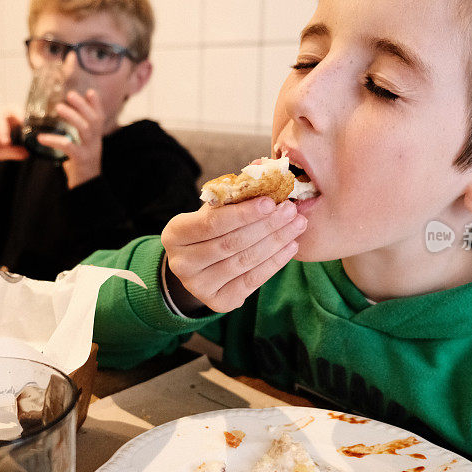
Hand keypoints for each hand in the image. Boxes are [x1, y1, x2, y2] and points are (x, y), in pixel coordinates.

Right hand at [0, 107, 26, 159]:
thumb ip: (12, 152)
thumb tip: (27, 154)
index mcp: (5, 121)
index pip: (18, 113)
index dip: (27, 118)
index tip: (34, 128)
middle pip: (11, 108)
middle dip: (19, 115)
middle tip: (24, 126)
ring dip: (2, 128)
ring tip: (4, 142)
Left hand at [37, 89, 105, 188]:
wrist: (86, 188)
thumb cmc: (81, 167)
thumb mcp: (82, 149)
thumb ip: (78, 137)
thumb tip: (66, 125)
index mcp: (96, 139)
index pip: (99, 118)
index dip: (97, 105)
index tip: (91, 92)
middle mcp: (95, 142)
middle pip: (93, 120)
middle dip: (83, 106)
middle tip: (70, 94)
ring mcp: (90, 151)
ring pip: (85, 129)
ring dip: (72, 116)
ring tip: (59, 107)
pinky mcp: (80, 160)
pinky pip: (68, 146)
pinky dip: (54, 140)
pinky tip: (41, 138)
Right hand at [160, 197, 306, 313]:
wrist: (201, 267)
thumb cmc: (211, 230)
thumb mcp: (215, 209)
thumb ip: (235, 192)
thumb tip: (261, 168)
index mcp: (175, 234)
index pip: (212, 223)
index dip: (243, 213)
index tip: (271, 202)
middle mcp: (181, 263)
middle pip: (231, 243)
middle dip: (266, 225)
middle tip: (291, 211)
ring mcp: (198, 286)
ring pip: (244, 261)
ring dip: (276, 242)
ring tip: (297, 225)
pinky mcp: (218, 302)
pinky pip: (252, 281)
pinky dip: (275, 263)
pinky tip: (290, 246)